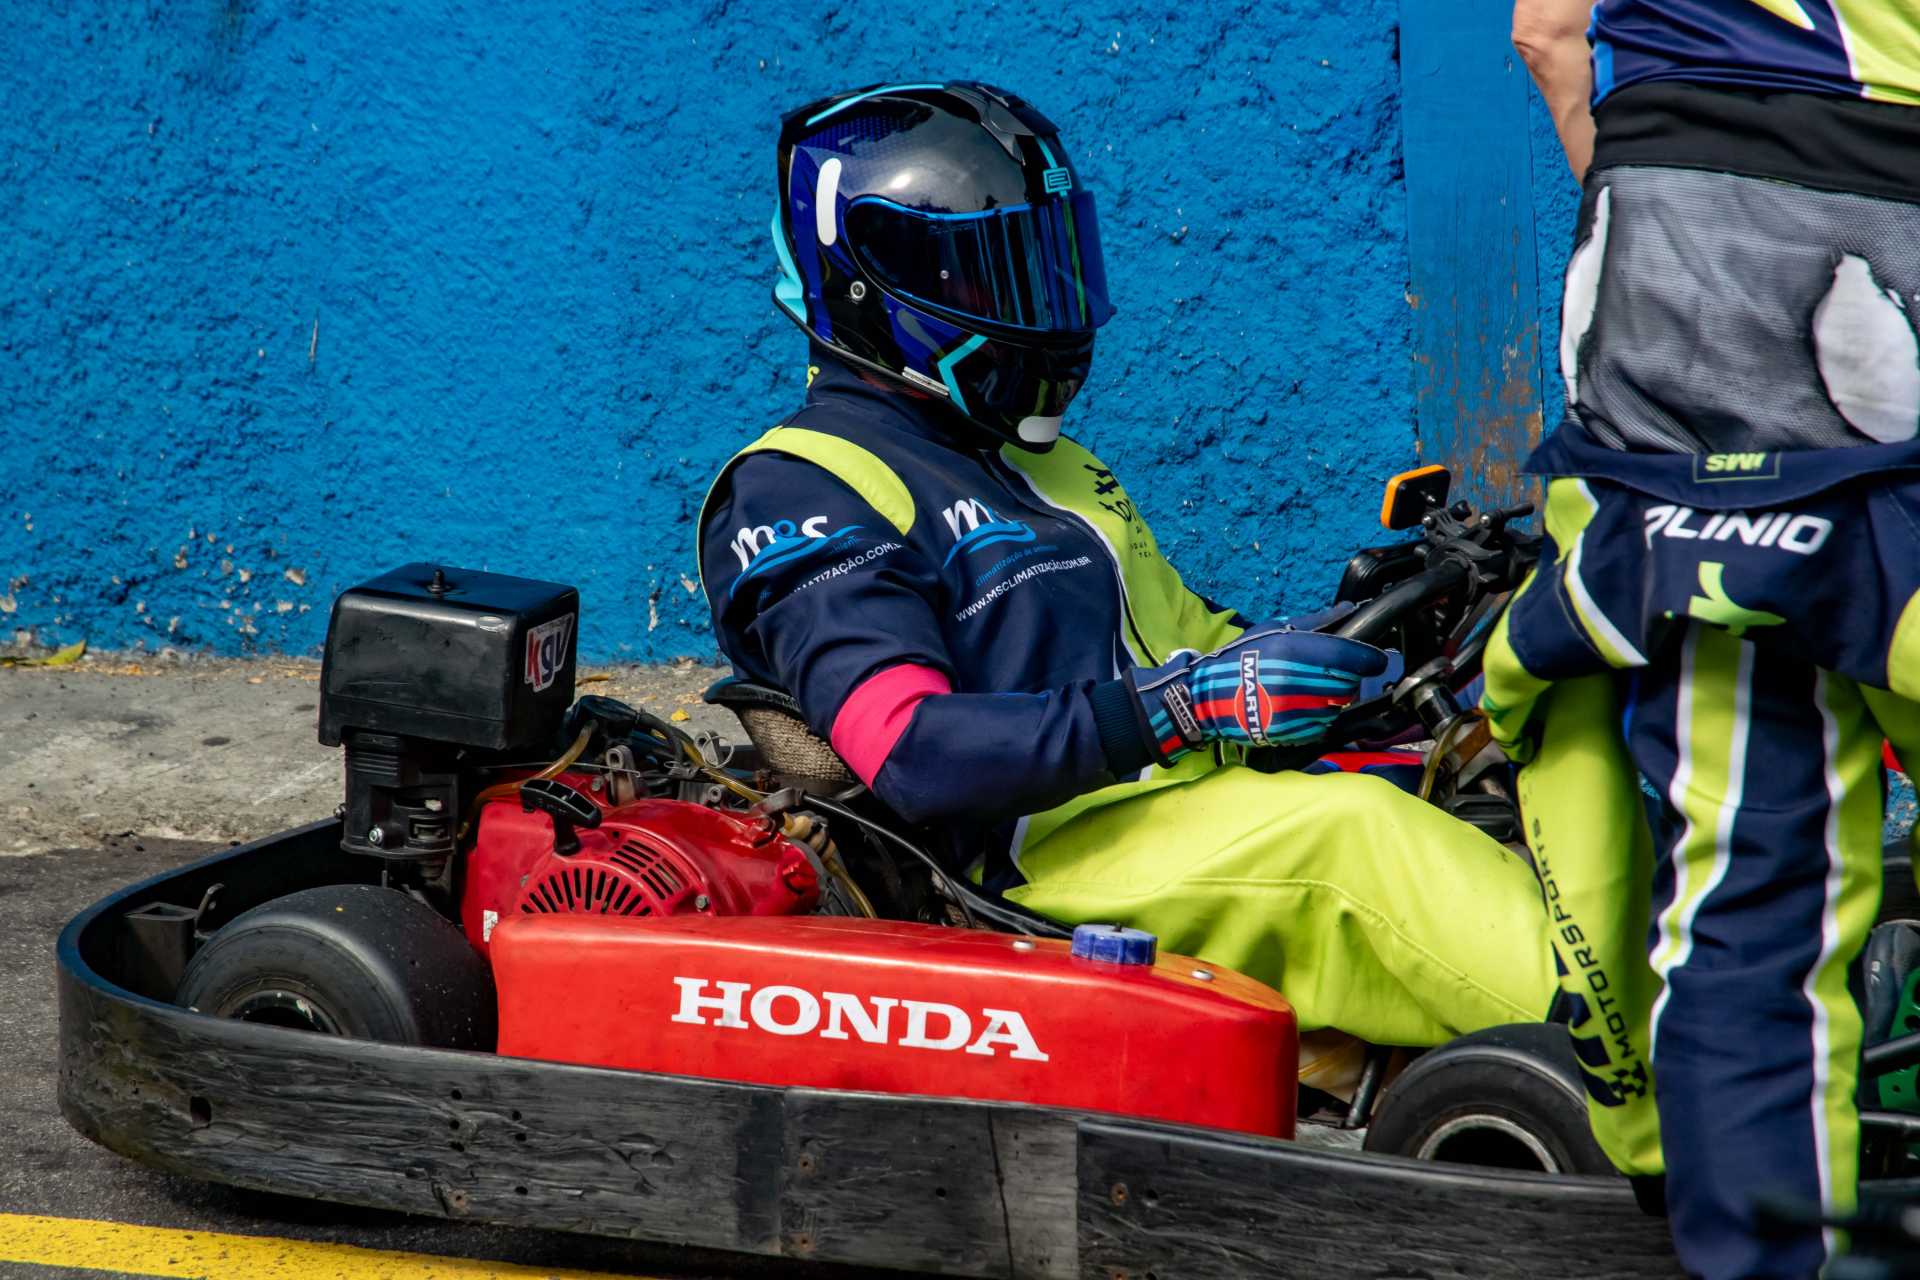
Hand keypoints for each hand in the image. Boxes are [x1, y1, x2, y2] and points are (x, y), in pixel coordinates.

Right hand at [1126, 625, 1389, 763]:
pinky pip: (1323, 723)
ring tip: (1314, 687)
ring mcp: (1295, 711)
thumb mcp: (1273, 629)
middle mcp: (1297, 682)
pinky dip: (1321, 714)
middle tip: (1336, 670)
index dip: (1369, 658)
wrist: (1208, 699)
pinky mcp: (1292, 732)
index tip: (1376, 659)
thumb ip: (1315, 622)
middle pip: (1348, 682)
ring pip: (1338, 704)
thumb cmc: (1241, 658)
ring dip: (1335, 696)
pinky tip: (1305, 704)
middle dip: (1348, 676)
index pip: (1349, 656)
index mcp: (1293, 651)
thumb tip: (1349, 610)